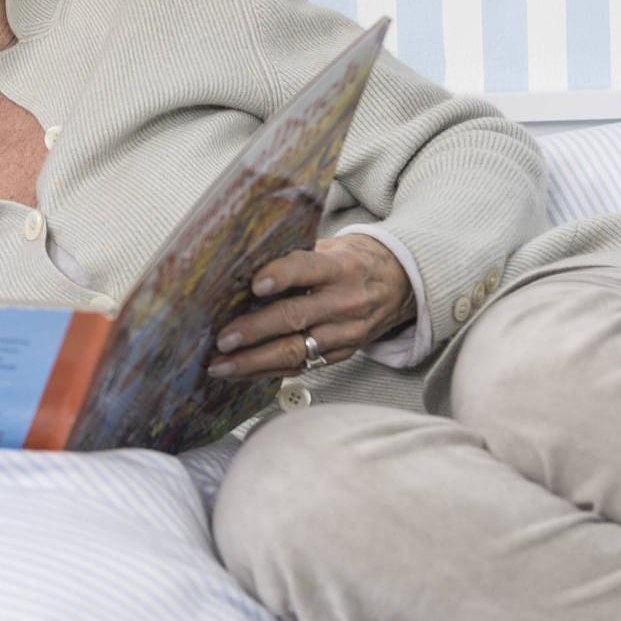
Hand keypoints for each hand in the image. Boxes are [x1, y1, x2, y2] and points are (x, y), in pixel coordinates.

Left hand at [207, 234, 414, 379]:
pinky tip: (242, 372)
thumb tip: (241, 266)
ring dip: (254, 361)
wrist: (398, 284)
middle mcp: (345, 302)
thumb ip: (293, 256)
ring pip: (296, 350)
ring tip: (221, 365)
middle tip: (223, 339)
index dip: (281, 276)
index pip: (308, 269)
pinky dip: (268, 371)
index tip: (255, 285)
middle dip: (255, 330)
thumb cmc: (350, 262)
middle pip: (296, 317)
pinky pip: (302, 366)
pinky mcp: (343, 354)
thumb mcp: (330, 248)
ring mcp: (346, 333)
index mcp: (340, 267)